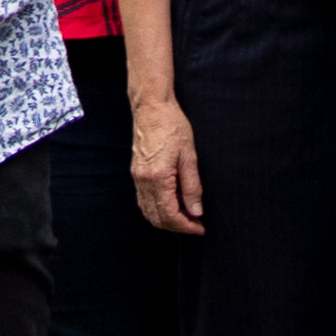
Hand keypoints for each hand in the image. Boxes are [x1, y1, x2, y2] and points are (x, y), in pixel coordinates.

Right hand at [130, 90, 205, 235]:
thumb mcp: (189, 156)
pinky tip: (171, 204)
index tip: (200, 228)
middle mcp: (143, 181)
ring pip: (148, 211)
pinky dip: (156, 209)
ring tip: (185, 216)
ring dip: (166, 220)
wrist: (151, 107)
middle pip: (157, 218)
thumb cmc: (172, 126)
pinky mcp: (136, 173)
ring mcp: (137, 178)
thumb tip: (196, 211)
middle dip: (176, 227)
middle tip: (195, 225)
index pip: (170, 214)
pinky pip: (143, 200)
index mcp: (158, 178)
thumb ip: (192, 187)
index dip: (186, 226)